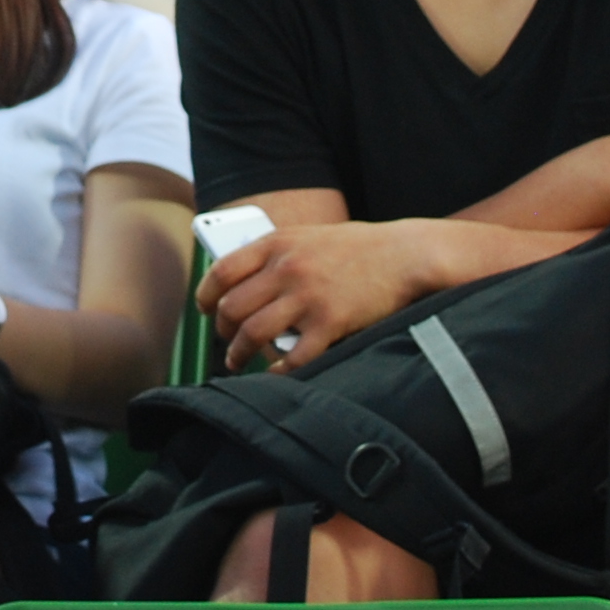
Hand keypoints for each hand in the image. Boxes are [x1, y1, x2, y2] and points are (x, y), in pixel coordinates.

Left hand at [198, 223, 436, 373]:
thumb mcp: (308, 237)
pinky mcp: (330, 322)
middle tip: (225, 340)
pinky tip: (275, 372)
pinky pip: (292, 357)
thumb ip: (277, 256)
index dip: (206, 295)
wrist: (405, 254)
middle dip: (222, 330)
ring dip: (239, 353)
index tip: (205, 309)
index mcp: (277, 243)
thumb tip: (243, 285)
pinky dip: (278, 370)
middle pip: (232, 307)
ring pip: (253, 334)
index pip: (222, 271)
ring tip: (238, 360)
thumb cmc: (357, 248)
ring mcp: (307, 296)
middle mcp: (287, 268)